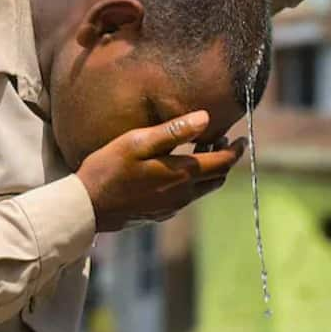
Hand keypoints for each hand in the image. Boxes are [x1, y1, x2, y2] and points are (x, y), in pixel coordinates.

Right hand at [76, 111, 245, 231]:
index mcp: (182, 174)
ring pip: (204, 189)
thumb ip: (173, 131)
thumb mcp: (138, 142)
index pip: (222, 162)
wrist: (88, 207)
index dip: (236, 150)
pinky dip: (193, 182)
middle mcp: (184, 194)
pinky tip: (177, 170)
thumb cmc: (109, 169)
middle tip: (220, 139)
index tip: (242, 138)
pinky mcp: (162, 213)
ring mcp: (173, 207)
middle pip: (218, 177)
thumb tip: (206, 118)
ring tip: (199, 150)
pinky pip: (187, 197)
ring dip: (209, 170)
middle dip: (225, 158)